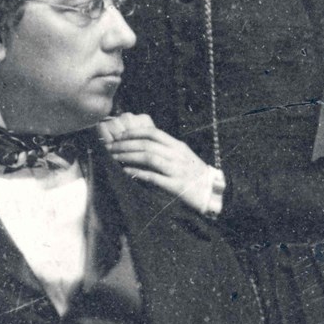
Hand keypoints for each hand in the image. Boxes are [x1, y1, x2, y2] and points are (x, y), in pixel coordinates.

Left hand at [97, 114, 215, 211]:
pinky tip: (126, 171)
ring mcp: (176, 170)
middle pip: (147, 144)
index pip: (153, 133)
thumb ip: (166, 149)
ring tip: (115, 158)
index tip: (120, 136)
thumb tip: (143, 144)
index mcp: (177, 146)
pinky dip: (138, 173)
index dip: (134, 133)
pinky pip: (153, 177)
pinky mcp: (175, 185)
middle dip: (126, 145)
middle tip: (111, 148)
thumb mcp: (182, 155)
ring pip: (148, 157)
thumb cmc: (194, 173)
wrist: (211, 191)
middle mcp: (176, 155)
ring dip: (129, 156)